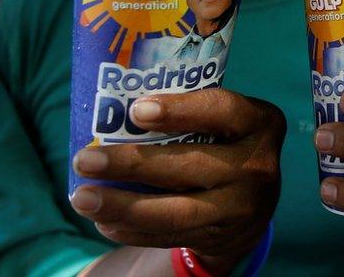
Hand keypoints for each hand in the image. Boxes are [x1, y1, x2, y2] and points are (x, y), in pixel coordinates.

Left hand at [70, 89, 285, 270]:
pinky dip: (133, 231)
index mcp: (260, 123)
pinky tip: (104, 222)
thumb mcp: (225, 122)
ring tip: (82, 198)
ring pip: (178, 212)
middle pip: (190, 166)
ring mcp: (243, 206)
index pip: (223, 110)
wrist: (252, 204)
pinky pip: (171, 237)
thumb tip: (112, 106)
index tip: (136, 110)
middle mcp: (258, 166)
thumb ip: (188, 113)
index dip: (181, 110)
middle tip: (86, 160)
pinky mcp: (222, 237)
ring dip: (124, 206)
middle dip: (133, 163)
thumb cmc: (223, 144)